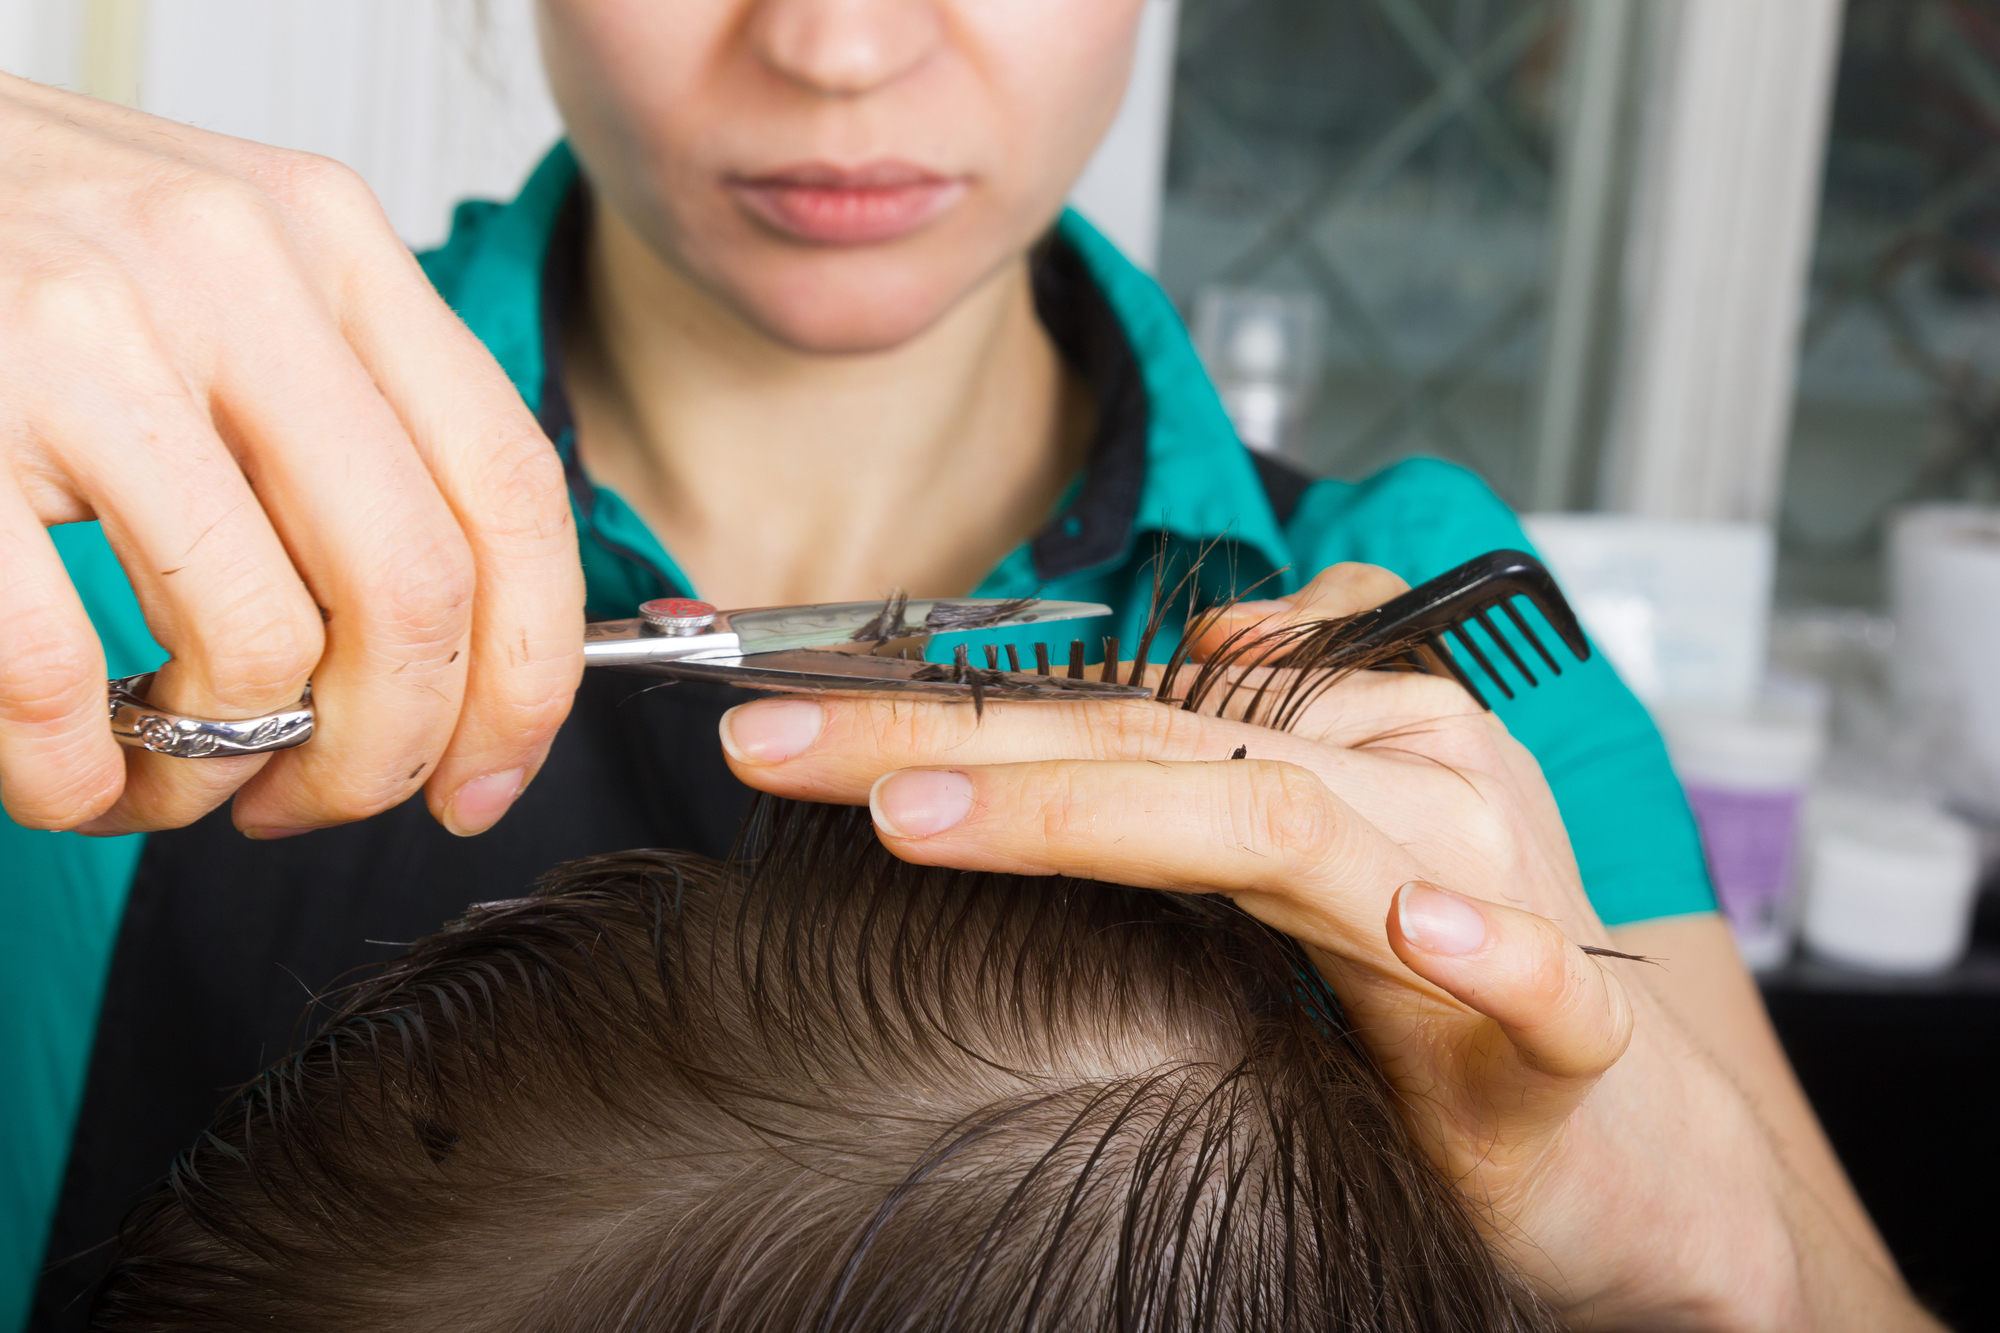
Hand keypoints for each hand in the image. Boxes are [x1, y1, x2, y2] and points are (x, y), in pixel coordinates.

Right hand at [0, 75, 582, 837]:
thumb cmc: (24, 249)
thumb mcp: (225, 278)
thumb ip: (348, 422)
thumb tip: (462, 655)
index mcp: (330, 238)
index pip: (511, 488)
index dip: (529, 671)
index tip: (489, 776)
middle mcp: (232, 272)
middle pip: (415, 588)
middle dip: (387, 750)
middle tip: (319, 800)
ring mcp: (86, 338)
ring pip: (258, 646)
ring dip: (222, 765)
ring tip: (167, 768)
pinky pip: (60, 674)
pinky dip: (76, 773)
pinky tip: (67, 768)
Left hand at [719, 564, 1935, 1328]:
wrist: (1622, 1144)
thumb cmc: (1429, 998)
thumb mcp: (1300, 857)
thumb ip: (1216, 762)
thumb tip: (1170, 658)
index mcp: (1331, 740)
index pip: (1106, 702)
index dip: (941, 704)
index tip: (776, 722)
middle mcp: (1403, 783)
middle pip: (1155, 739)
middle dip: (952, 735)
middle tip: (777, 742)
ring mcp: (1483, 895)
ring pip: (1292, 824)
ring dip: (1110, 810)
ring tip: (927, 818)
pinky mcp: (1560, 1037)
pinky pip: (1537, 984)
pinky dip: (1491, 956)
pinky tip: (1425, 934)